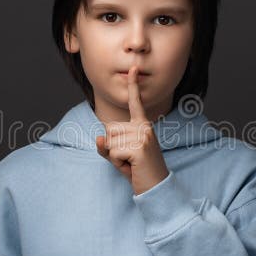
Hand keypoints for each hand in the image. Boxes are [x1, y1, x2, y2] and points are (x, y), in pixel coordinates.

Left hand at [96, 66, 169, 194]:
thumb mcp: (121, 156)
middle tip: (130, 159)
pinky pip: (113, 153)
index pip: (136, 103)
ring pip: (110, 142)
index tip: (133, 68)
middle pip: (110, 129)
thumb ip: (107, 147)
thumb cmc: (139, 171)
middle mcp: (144, 127)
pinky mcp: (139, 148)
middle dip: (113, 148)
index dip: (133, 86)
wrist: (157, 188)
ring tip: (131, 163)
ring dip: (115, 157)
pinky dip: (117, 163)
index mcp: (143, 126)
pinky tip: (132, 167)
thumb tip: (99, 137)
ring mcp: (143, 137)